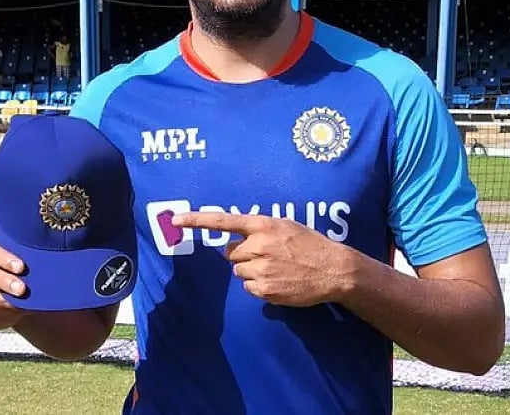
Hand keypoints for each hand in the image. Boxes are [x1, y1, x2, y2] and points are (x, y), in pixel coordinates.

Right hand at [0, 238, 34, 329]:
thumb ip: (20, 254)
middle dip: (1, 279)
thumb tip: (39, 256)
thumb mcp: (14, 258)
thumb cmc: (12, 269)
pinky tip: (12, 307)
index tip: (21, 266)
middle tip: (21, 287)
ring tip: (18, 298)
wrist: (10, 294)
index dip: (1, 257)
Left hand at [172, 212, 356, 307]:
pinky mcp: (264, 289)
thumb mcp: (287, 227)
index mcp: (263, 225)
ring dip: (251, 271)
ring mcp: (260, 269)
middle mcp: (258, 245)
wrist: (333, 270)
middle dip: (243, 255)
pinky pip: (248, 287)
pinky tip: (279, 281)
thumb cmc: (311, 245)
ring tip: (277, 269)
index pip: (224, 220)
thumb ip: (260, 230)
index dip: (197, 220)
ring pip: (238, 271)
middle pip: (230, 252)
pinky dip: (259, 286)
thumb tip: (234, 244)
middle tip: (267, 256)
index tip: (176, 220)